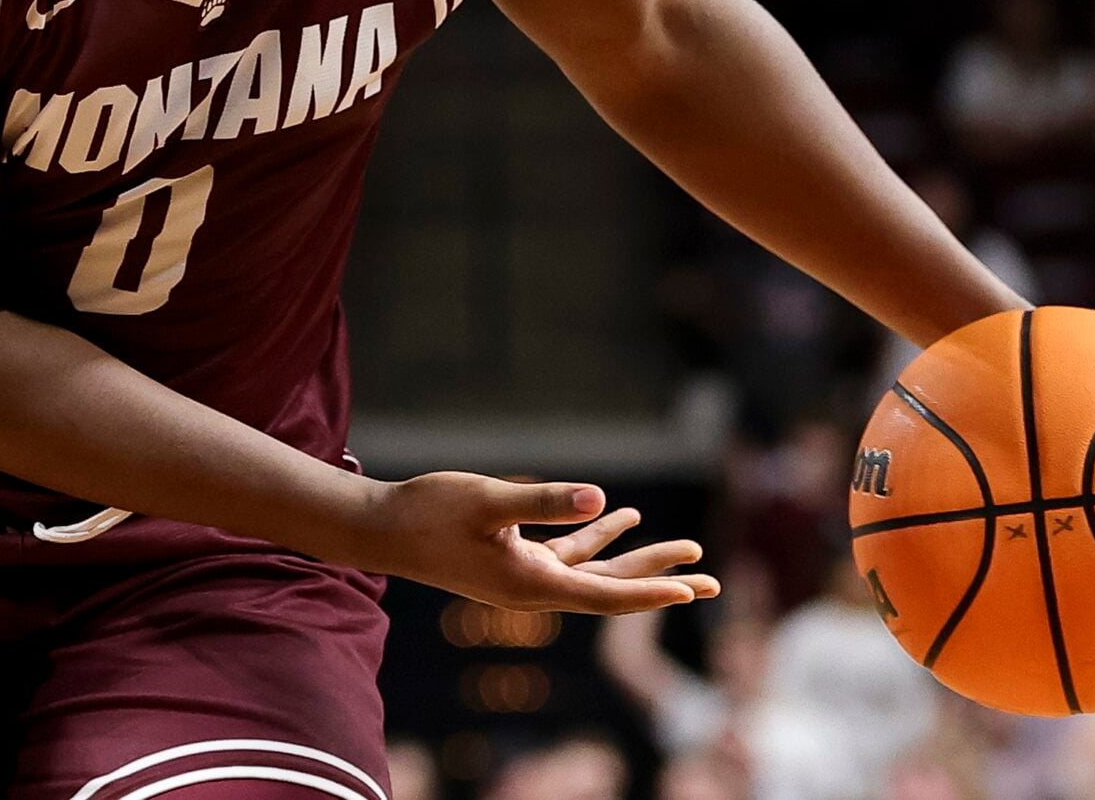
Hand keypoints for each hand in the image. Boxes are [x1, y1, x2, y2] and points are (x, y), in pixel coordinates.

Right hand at [346, 473, 719, 614]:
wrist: (381, 530)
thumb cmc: (427, 513)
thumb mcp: (488, 500)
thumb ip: (543, 501)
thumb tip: (600, 499)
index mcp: (531, 584)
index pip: (606, 595)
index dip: (651, 590)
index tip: (691, 588)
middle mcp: (534, 589)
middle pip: (613, 590)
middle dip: (663, 581)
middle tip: (714, 582)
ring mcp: (525, 576)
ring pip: (597, 571)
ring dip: (639, 559)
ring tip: (688, 550)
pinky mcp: (515, 559)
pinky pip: (570, 554)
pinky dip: (599, 537)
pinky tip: (622, 516)